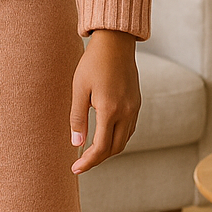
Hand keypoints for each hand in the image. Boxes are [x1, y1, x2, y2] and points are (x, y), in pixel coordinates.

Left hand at [70, 29, 140, 173]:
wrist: (115, 43)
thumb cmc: (93, 63)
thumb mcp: (79, 89)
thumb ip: (77, 118)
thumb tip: (76, 144)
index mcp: (110, 110)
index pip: (100, 148)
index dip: (87, 161)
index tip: (75, 168)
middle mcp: (126, 112)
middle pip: (115, 149)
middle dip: (98, 159)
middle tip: (81, 163)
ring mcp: (134, 108)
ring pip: (124, 140)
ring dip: (108, 150)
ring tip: (91, 152)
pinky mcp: (137, 103)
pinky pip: (129, 129)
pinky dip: (117, 138)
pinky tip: (105, 136)